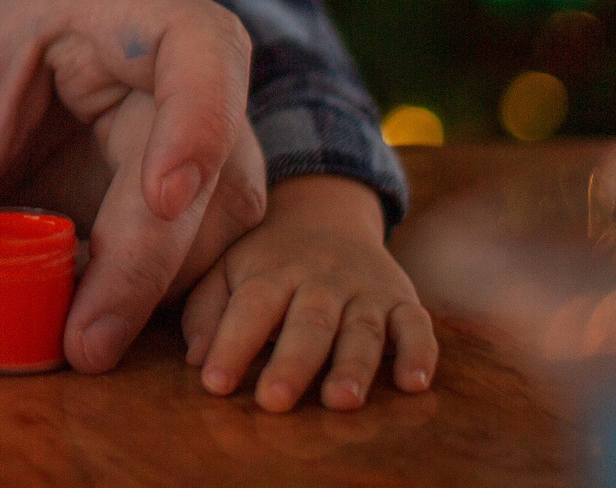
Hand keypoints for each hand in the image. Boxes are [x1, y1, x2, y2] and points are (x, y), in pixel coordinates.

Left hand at [0, 0, 265, 371]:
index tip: (163, 197)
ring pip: (221, 212)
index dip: (201, 117)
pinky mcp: (184, 182)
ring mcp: (183, 120)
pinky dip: (157, 293)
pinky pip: (203, 244)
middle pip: (214, 153)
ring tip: (75, 333)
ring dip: (159, 286)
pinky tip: (94, 318)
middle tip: (86, 341)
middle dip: (151, 256)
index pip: (195, 38)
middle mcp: (160, 58)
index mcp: (95, 3)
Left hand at [182, 175, 436, 410]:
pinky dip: (419, 354)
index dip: (232, 343)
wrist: (325, 213)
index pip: (251, 307)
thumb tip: (196, 359)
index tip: (215, 383)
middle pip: (309, 323)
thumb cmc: (265, 260)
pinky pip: (417, 326)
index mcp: (271, 272)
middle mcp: (321, 280)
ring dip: (354, 366)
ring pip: (362, 330)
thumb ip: (206, 311)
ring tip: (341, 402)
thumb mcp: (227, 269)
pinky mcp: (402, 301)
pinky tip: (412, 384)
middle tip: (275, 401)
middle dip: (293, 363)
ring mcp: (365, 291)